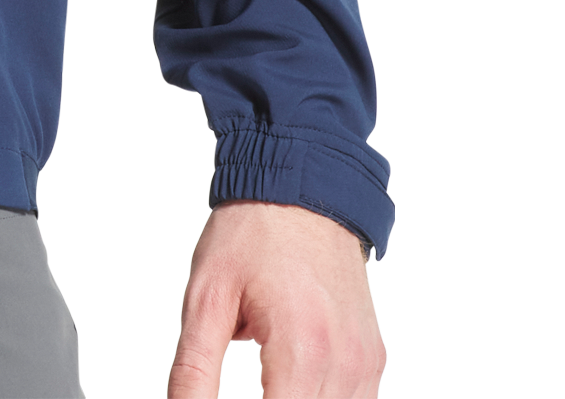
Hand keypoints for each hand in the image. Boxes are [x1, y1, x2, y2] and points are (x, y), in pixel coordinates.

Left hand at [167, 202, 384, 397]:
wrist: (300, 187)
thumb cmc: (253, 232)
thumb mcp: (205, 297)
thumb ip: (193, 368)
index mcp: (301, 348)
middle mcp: (343, 361)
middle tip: (248, 379)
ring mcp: (363, 362)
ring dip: (292, 397)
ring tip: (265, 371)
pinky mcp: (371, 357)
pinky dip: (318, 396)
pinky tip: (288, 378)